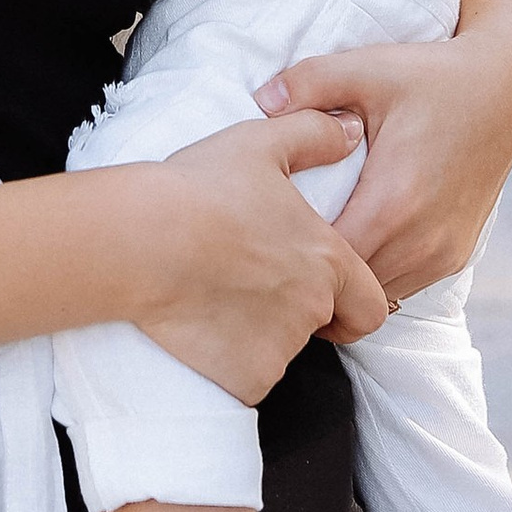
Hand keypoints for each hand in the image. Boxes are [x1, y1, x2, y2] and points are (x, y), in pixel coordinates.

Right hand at [126, 111, 387, 398]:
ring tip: (215, 296)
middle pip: (320, 326)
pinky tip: (201, 327)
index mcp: (327, 260)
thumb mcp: (260, 144)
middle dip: (295, 313)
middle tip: (251, 284)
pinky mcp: (244, 378)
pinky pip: (247, 379)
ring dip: (259, 334)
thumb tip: (349, 131)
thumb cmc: (198, 190)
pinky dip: (230, 364)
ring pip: (280, 350)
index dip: (352, 304)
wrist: (140, 242)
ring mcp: (279, 348)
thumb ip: (314, 135)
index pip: (371, 305)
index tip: (323, 295)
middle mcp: (312, 309)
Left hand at [257, 0, 511, 297]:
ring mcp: (443, 254)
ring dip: (347, 280)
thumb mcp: (369, 67)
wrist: (505, 89)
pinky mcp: (455, 256)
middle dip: (314, 274)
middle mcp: (422, 240)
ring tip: (312, 251)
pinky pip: (403, 286)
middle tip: (277, 250)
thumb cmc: (434, 78)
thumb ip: (310, 81)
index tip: (266, 234)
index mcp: (394, 201)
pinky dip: (376, 275)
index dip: (292, 255)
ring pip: (378, 295)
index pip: (329, 261)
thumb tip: (262, 100)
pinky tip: (354, 245)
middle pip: (350, 288)